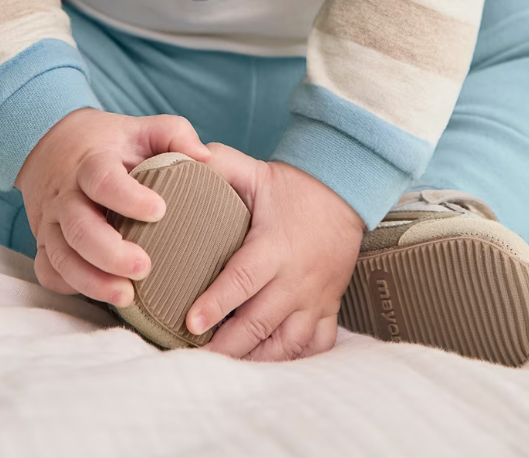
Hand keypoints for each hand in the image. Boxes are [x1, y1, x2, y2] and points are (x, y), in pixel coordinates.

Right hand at [15, 107, 211, 307]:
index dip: (128, 198)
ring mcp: (51, 222)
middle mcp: (66, 194)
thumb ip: (174, 135)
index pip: (103, 180)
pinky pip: (48, 272)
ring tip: (127, 297)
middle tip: (145, 268)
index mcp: (91, 163)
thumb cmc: (110, 143)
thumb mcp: (141, 129)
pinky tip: (99, 293)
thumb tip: (205, 158)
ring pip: (62, 256)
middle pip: (80, 228)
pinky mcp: (44, 243)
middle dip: (111, 253)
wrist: (54, 145)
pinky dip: (70, 286)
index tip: (160, 211)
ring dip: (93, 280)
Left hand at [184, 144, 365, 361]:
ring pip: (286, 344)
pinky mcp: (328, 309)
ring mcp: (315, 299)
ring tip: (223, 369)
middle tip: (193, 358)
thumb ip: (220, 164)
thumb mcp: (256, 171)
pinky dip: (291, 361)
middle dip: (226, 346)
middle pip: (259, 323)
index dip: (216, 303)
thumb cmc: (292, 187)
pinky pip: (314, 347)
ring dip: (255, 360)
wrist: (345, 194)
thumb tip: (182, 158)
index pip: (242, 280)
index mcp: (274, 247)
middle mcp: (296, 279)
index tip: (191, 322)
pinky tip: (266, 367)